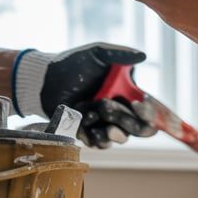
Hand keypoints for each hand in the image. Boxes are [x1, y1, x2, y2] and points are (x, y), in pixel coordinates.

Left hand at [13, 43, 155, 147]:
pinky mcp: (92, 133)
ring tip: (94, 119)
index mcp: (129, 95)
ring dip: (111, 131)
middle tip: (105, 107)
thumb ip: (119, 54)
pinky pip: (102, 144)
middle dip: (127, 121)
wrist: (46, 80)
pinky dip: (96, 138)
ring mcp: (108, 124)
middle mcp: (123, 112)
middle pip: (141, 129)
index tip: (137, 105)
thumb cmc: (73, 64)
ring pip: (122, 138)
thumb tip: (143, 56)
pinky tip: (86, 128)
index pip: (151, 110)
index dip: (149, 112)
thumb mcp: (96, 54)